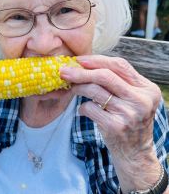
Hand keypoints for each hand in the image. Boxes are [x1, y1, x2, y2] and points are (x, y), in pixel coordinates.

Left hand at [60, 55, 161, 190]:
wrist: (135, 152)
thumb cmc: (129, 120)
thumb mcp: (132, 98)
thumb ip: (118, 81)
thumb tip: (86, 64)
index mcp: (147, 89)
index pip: (120, 65)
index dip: (97, 60)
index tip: (79, 60)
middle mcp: (141, 100)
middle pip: (105, 76)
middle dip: (81, 71)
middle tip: (64, 71)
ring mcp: (129, 114)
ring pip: (94, 90)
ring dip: (78, 87)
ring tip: (73, 89)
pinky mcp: (116, 126)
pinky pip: (89, 108)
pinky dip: (81, 107)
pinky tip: (82, 110)